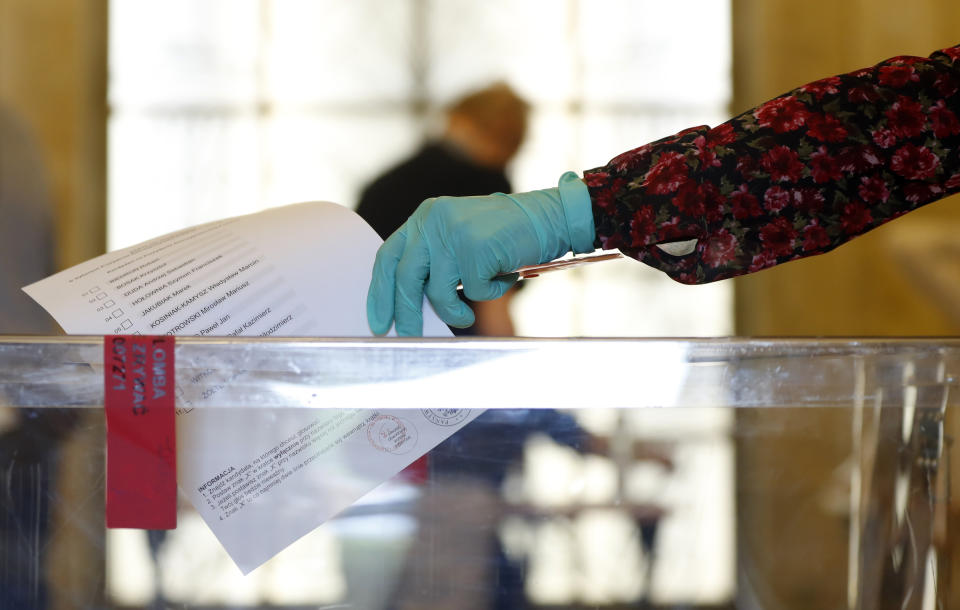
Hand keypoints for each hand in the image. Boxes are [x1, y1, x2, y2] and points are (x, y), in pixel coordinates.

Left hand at [367, 172, 594, 335]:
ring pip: (438, 291)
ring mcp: (454, 233)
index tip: (379, 319)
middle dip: (407, 313)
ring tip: (469, 313)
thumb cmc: (505, 237)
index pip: (389, 257)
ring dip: (455, 311)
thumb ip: (434, 262)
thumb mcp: (459, 240)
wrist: (550, 217)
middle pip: (406, 277)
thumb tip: (408, 306)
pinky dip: (491, 292)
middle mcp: (434, 220)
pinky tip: (505, 275)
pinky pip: (473, 291)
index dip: (380, 291)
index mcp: (425, 217)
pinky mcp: (474, 249)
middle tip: (408, 335)